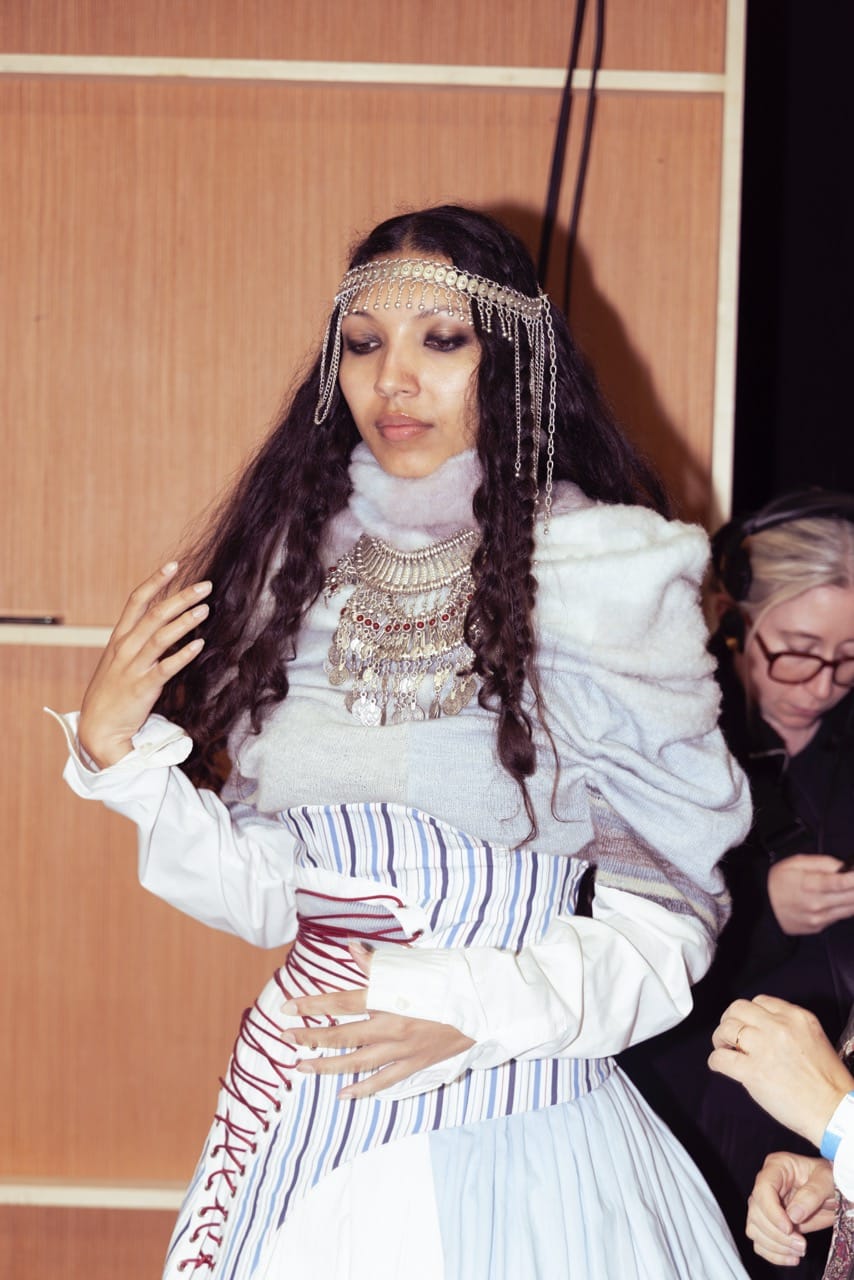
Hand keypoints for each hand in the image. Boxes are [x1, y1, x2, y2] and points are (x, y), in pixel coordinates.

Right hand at [78, 563, 211, 767]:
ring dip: (184, 621)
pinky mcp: (143, 688)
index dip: (155, 581)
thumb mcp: (119, 659)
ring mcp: (133, 667)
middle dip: (181, 597)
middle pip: (154, 614)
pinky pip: (165, 668)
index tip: (175, 565)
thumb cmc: (112, 692)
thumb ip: (138, 639)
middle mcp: (125, 648)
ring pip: (160, 637)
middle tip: (206, 586)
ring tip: (205, 609)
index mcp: (119, 638)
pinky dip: (183, 656)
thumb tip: (162, 619)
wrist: (98, 727)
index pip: (137, 601)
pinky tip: (200, 645)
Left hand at [283, 943, 474, 1098]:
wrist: (484, 1007)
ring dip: (326, 1065)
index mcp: (389, 998)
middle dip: (311, 1036)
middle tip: (287, 1037)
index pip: (340, 1001)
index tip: (287, 1007)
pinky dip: (362, 1089)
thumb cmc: (450, 981)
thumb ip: (378, 963)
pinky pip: (383, 1081)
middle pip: (342, 1035)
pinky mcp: (415, 1064)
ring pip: (356, 1062)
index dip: (311, 1004)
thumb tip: (351, 948)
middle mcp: (391, 1026)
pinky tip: (343, 1093)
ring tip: (302, 1067)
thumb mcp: (415, 966)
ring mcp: (402, 1050)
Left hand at [709, 995, 853, 1145]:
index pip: (760, 1001)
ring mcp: (763, 1047)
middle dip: (730, 1020)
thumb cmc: (828, 1083)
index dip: (749, 1013)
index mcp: (797, 1017)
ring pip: (727, 1028)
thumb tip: (762, 1029)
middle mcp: (778, 1027)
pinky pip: (721, 1058)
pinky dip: (716, 1061)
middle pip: (738, 1008)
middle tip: (730, 1034)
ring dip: (720, 1039)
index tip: (747, 1023)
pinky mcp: (752, 1072)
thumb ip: (789, 1028)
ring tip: (724, 1049)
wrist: (834, 1110)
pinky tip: (720, 1065)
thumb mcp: (814, 1039)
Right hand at [746, 1151, 835, 1266]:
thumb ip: (811, 1194)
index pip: (762, 1189)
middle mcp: (766, 1185)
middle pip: (756, 1212)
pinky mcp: (769, 1224)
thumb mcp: (826, 1180)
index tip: (789, 1228)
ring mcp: (765, 1205)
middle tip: (801, 1244)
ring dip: (775, 1245)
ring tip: (799, 1250)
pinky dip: (773, 1254)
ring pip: (754, 1229)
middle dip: (777, 1233)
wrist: (833, 1193)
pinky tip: (792, 1257)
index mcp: (777, 1167)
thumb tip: (793, 1215)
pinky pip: (760, 1242)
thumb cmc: (829, 1179)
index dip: (772, 1211)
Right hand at [768, 855, 853, 933]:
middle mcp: (816, 905)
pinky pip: (840, 917)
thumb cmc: (778, 882)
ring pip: (850, 910)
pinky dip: (846, 907)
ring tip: (852, 889)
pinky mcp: (819, 927)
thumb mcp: (795, 863)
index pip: (840, 882)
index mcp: (809, 885)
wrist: (762, 907)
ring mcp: (818, 919)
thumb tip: (843, 867)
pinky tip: (841, 898)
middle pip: (851, 898)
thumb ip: (822, 862)